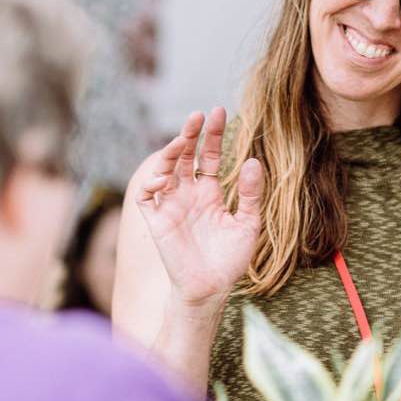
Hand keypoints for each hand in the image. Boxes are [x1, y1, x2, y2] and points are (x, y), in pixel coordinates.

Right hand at [137, 107, 262, 307]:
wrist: (211, 289)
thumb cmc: (230, 260)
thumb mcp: (248, 224)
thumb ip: (250, 194)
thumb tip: (253, 160)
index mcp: (209, 193)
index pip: (208, 156)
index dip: (213, 135)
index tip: (220, 112)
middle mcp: (188, 194)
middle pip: (185, 155)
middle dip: (190, 134)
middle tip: (198, 115)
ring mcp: (171, 205)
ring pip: (164, 168)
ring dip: (171, 152)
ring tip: (183, 140)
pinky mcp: (157, 220)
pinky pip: (147, 195)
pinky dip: (152, 181)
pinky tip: (166, 176)